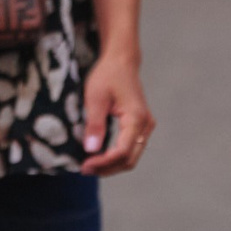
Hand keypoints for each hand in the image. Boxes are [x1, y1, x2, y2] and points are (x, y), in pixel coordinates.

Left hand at [78, 50, 153, 174]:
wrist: (122, 61)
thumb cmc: (108, 75)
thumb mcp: (95, 98)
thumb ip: (94, 124)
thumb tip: (91, 150)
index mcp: (136, 119)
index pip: (121, 152)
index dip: (103, 162)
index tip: (84, 165)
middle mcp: (145, 126)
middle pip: (129, 160)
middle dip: (107, 168)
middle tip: (85, 169)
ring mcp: (145, 127)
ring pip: (131, 157)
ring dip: (112, 165)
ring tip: (91, 165)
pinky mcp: (141, 127)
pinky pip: (130, 148)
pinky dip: (115, 156)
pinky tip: (99, 156)